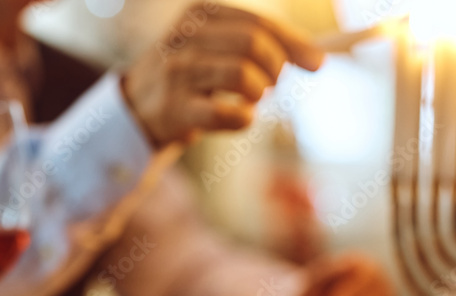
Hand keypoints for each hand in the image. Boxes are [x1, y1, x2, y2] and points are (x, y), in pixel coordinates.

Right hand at [122, 3, 323, 146]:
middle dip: (275, 69)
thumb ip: (260, 45)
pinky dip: (243, 120)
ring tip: (249, 99)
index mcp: (201, 15)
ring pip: (242, 76)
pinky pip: (229, 114)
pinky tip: (238, 118)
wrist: (137, 110)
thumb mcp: (217, 48)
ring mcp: (178, 72)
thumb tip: (317, 57)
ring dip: (258, 94)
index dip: (293, 43)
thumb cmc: (191, 78)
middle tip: (272, 86)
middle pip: (253, 44)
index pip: (258, 23)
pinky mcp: (176, 109)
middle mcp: (187, 37)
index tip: (318, 63)